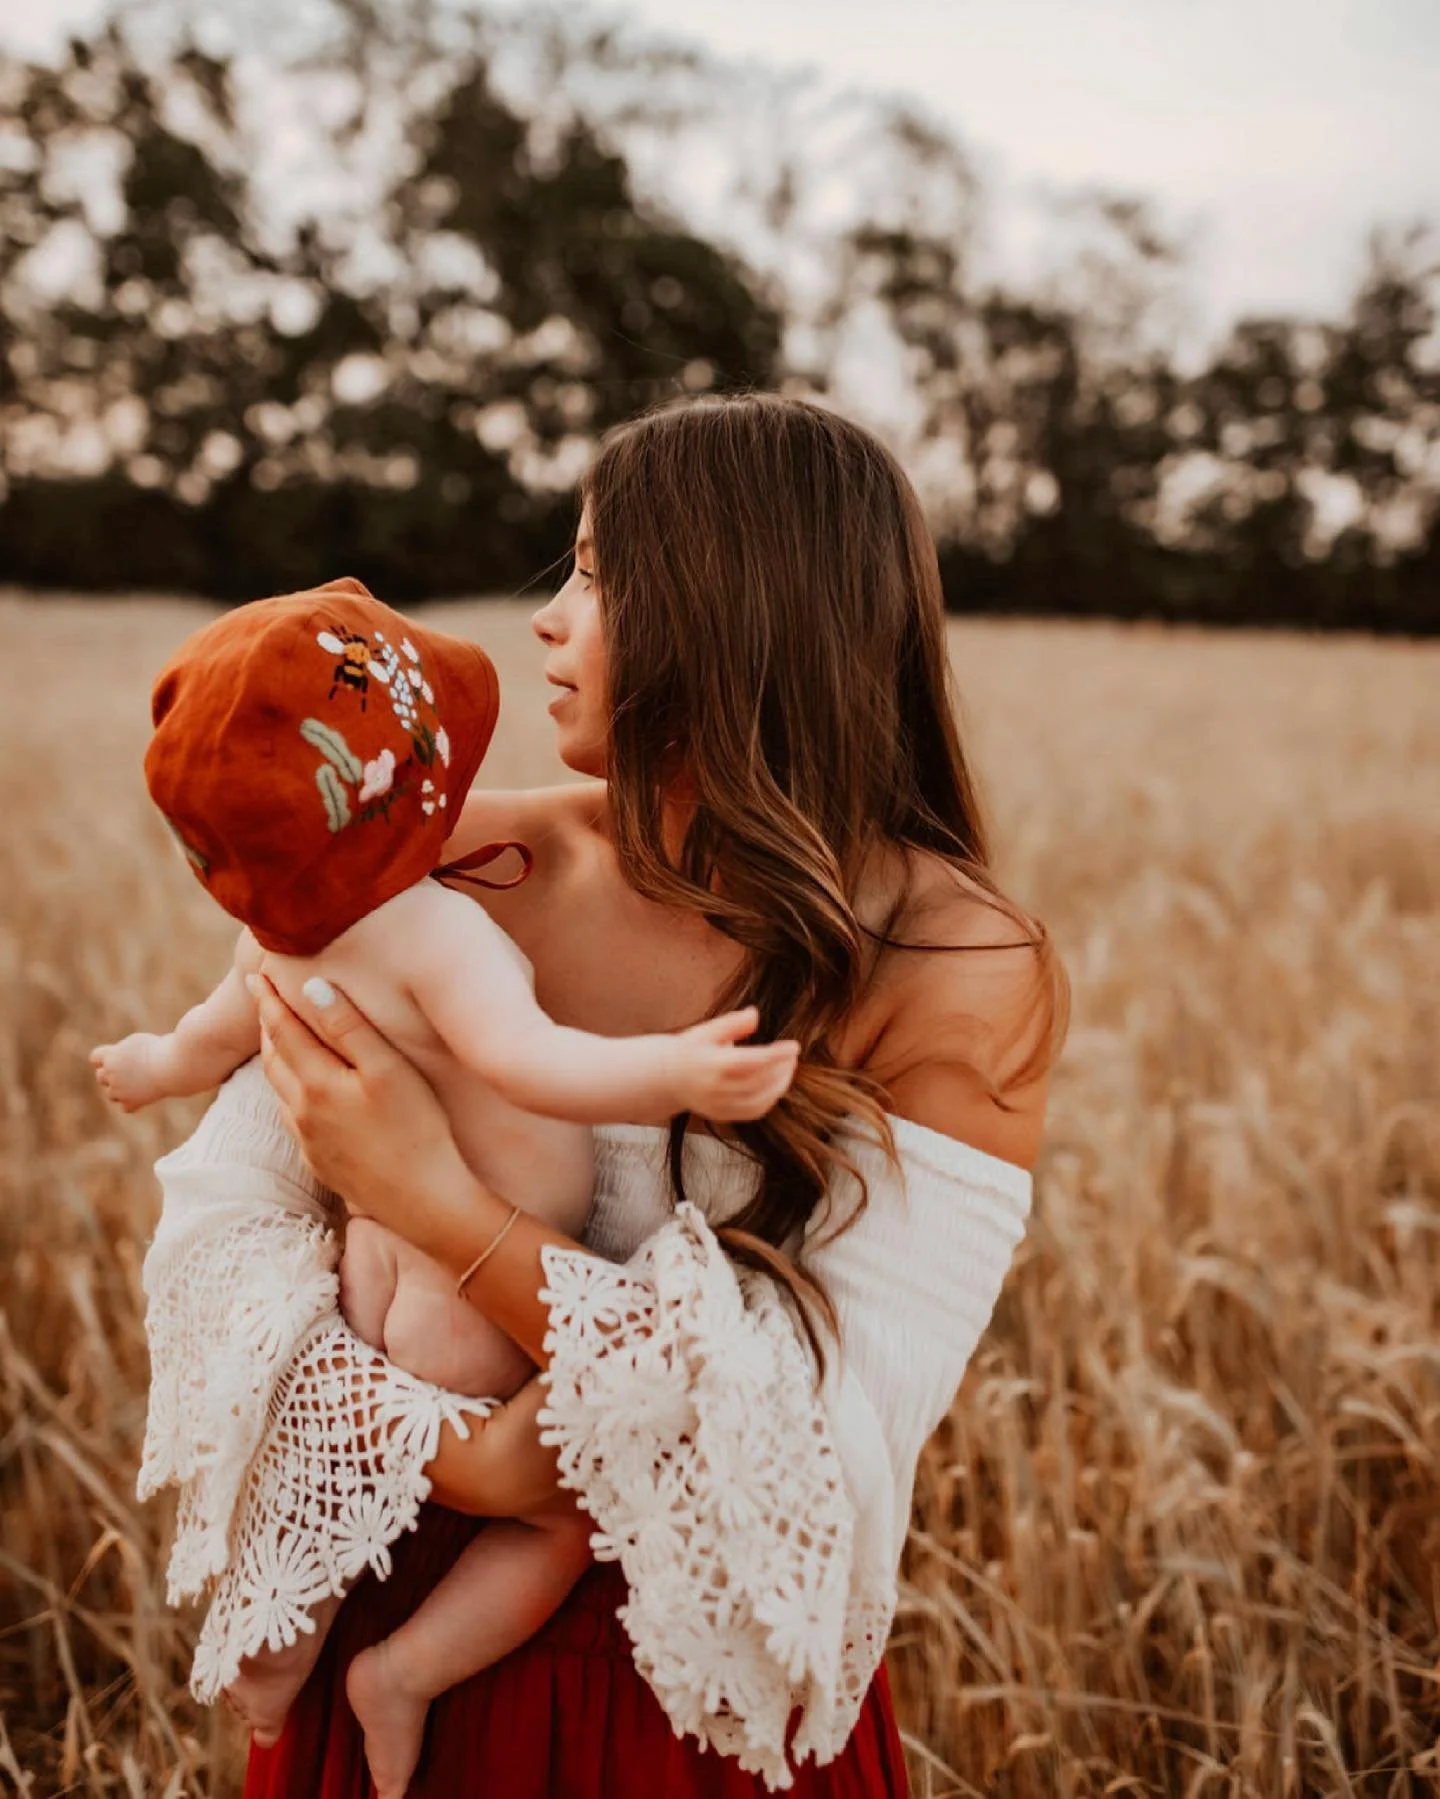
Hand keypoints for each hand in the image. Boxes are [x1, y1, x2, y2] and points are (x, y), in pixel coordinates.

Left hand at [90, 1033, 168, 1111]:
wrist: (172, 1066)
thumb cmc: (160, 1048)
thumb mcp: (139, 1042)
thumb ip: (124, 1051)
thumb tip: (122, 1061)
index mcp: (111, 1055)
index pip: (96, 1057)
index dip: (106, 1057)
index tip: (122, 1055)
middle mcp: (111, 1073)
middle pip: (101, 1077)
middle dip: (113, 1074)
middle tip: (134, 1069)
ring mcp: (119, 1090)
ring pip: (111, 1095)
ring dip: (122, 1090)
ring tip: (141, 1083)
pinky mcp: (131, 1102)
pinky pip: (126, 1107)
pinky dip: (134, 1103)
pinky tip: (145, 1094)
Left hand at [248, 969, 479, 1259]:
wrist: (426, 1203)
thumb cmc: (418, 1129)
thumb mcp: (389, 1070)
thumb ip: (348, 1027)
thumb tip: (311, 987)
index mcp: (317, 1084)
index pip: (282, 1030)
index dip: (268, 999)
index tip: (256, 973)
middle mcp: (303, 1113)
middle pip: (275, 1059)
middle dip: (269, 1025)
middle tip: (264, 998)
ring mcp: (311, 1143)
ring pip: (281, 1092)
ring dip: (277, 1060)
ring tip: (280, 1038)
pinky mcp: (323, 1165)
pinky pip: (296, 1120)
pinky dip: (291, 1094)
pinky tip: (306, 1093)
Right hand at [669, 1007, 799, 1121]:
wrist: (669, 1077)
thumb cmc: (691, 1049)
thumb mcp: (707, 1030)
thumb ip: (732, 1023)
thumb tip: (754, 1015)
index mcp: (711, 1064)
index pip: (752, 1061)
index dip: (776, 1055)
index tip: (794, 1046)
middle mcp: (715, 1088)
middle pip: (759, 1082)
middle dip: (782, 1069)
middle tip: (793, 1055)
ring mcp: (719, 1105)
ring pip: (759, 1101)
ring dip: (780, 1085)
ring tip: (788, 1068)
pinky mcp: (723, 1116)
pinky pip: (753, 1112)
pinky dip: (770, 1099)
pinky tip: (776, 1084)